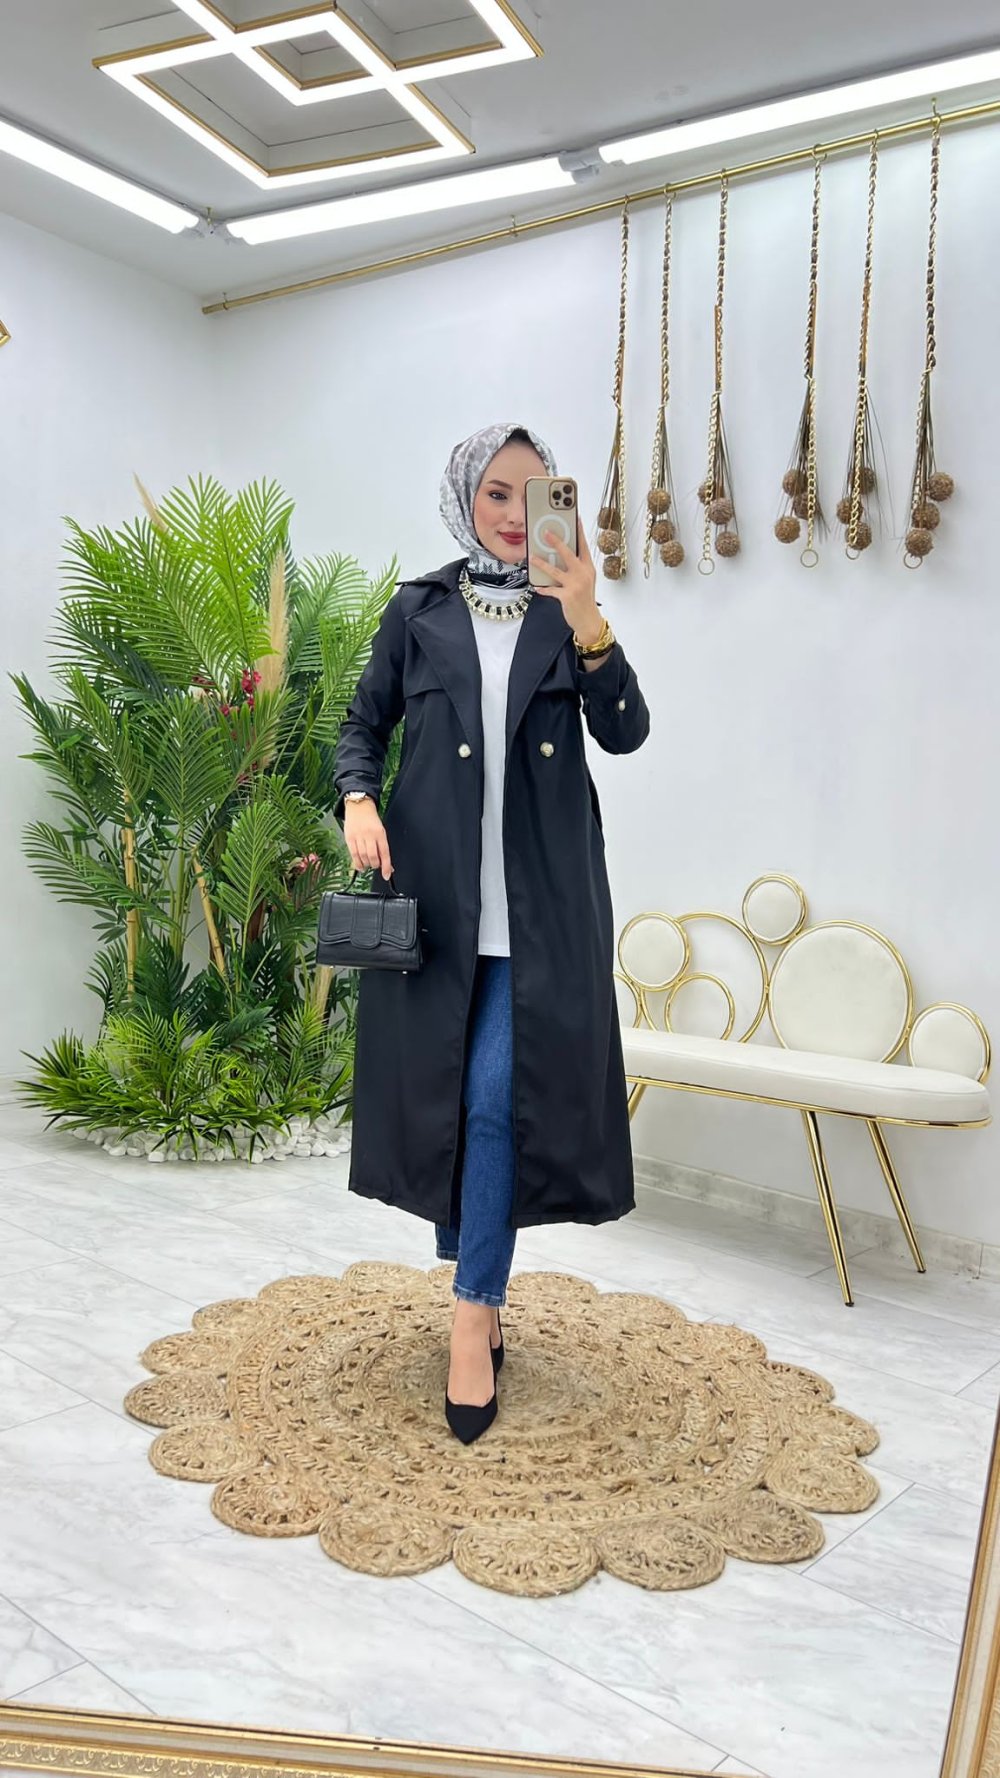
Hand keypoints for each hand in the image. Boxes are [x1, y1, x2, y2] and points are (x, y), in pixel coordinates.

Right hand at [344, 797, 392, 878]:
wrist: (359, 806)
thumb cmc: (371, 820)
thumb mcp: (381, 831)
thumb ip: (382, 847)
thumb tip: (387, 865)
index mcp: (380, 833)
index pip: (384, 853)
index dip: (386, 866)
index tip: (387, 875)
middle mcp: (369, 835)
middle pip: (372, 857)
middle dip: (375, 865)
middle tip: (376, 865)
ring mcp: (358, 836)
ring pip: (363, 857)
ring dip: (366, 865)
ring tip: (368, 865)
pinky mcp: (349, 838)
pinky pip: (353, 854)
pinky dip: (357, 863)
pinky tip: (360, 866)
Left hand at [529, 524, 602, 643]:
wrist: (589, 621)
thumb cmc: (585, 599)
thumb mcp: (585, 580)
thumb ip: (576, 567)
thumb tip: (560, 555)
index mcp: (588, 568)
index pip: (583, 546)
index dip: (579, 531)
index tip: (575, 518)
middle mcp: (583, 574)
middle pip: (568, 553)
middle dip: (556, 542)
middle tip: (546, 532)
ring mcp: (575, 585)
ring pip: (555, 570)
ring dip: (541, 563)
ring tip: (532, 557)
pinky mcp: (567, 596)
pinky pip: (551, 589)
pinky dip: (543, 588)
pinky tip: (536, 586)